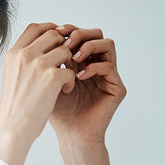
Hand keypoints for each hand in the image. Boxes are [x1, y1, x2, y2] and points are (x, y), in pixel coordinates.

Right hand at [0, 22, 74, 164]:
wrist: (12, 129)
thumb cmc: (14, 107)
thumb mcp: (12, 76)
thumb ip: (24, 60)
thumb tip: (43, 46)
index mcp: (13, 53)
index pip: (35, 27)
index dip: (50, 30)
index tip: (58, 42)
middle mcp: (25, 55)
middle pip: (54, 34)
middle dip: (64, 46)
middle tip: (67, 62)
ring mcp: (38, 65)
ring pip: (66, 51)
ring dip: (70, 63)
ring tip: (65, 79)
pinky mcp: (52, 78)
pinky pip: (71, 70)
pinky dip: (71, 81)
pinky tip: (65, 91)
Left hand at [48, 25, 125, 152]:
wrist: (70, 135)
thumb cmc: (58, 111)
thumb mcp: (50, 80)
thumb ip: (51, 58)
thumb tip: (46, 33)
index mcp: (83, 61)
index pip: (81, 34)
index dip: (69, 29)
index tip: (54, 32)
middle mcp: (98, 65)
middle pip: (97, 34)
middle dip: (80, 34)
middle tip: (66, 42)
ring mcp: (109, 76)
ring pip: (108, 44)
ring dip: (88, 46)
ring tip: (73, 59)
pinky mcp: (117, 88)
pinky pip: (109, 67)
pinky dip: (93, 67)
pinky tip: (78, 77)